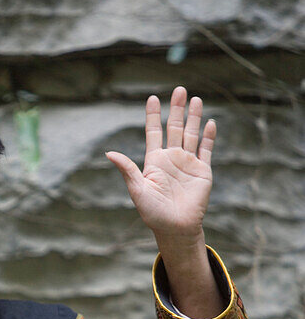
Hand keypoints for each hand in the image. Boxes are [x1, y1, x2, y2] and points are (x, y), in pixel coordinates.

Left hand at [105, 86, 215, 240]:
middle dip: (176, 109)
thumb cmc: (153, 213)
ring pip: (192, 134)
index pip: (154, 132)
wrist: (175, 229)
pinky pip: (206, 150)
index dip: (153, 116)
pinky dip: (208, 137)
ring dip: (194, 117)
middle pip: (175, 128)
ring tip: (196, 99)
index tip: (153, 98)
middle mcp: (171, 158)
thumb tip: (109, 153)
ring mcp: (188, 163)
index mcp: (154, 161)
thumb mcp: (137, 190)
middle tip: (179, 89)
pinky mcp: (202, 171)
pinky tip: (210, 123)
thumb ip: (127, 170)